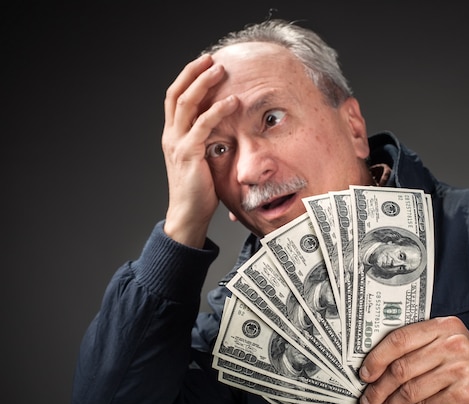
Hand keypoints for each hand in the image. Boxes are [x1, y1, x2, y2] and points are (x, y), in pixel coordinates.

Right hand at [161, 54, 238, 247]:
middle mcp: (171, 136)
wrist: (188, 215)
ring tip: (220, 70)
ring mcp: (177, 143)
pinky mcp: (188, 153)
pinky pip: (202, 125)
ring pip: (186, 103)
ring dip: (203, 83)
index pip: (175, 98)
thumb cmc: (199, 191)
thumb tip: (227, 129)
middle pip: (177, 93)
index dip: (187, 78)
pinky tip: (232, 101)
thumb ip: (207, 142)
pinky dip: (217, 110)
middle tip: (212, 59)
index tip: (203, 64)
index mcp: (173, 136)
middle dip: (193, 72)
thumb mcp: (202, 160)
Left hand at [359, 316, 468, 403]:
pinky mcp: (462, 395)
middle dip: (378, 388)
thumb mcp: (445, 344)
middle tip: (367, 400)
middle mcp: (452, 344)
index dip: (376, 357)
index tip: (364, 373)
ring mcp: (459, 370)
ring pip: (410, 391)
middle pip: (401, 368)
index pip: (400, 338)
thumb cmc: (463, 365)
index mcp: (443, 326)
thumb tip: (372, 366)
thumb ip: (415, 347)